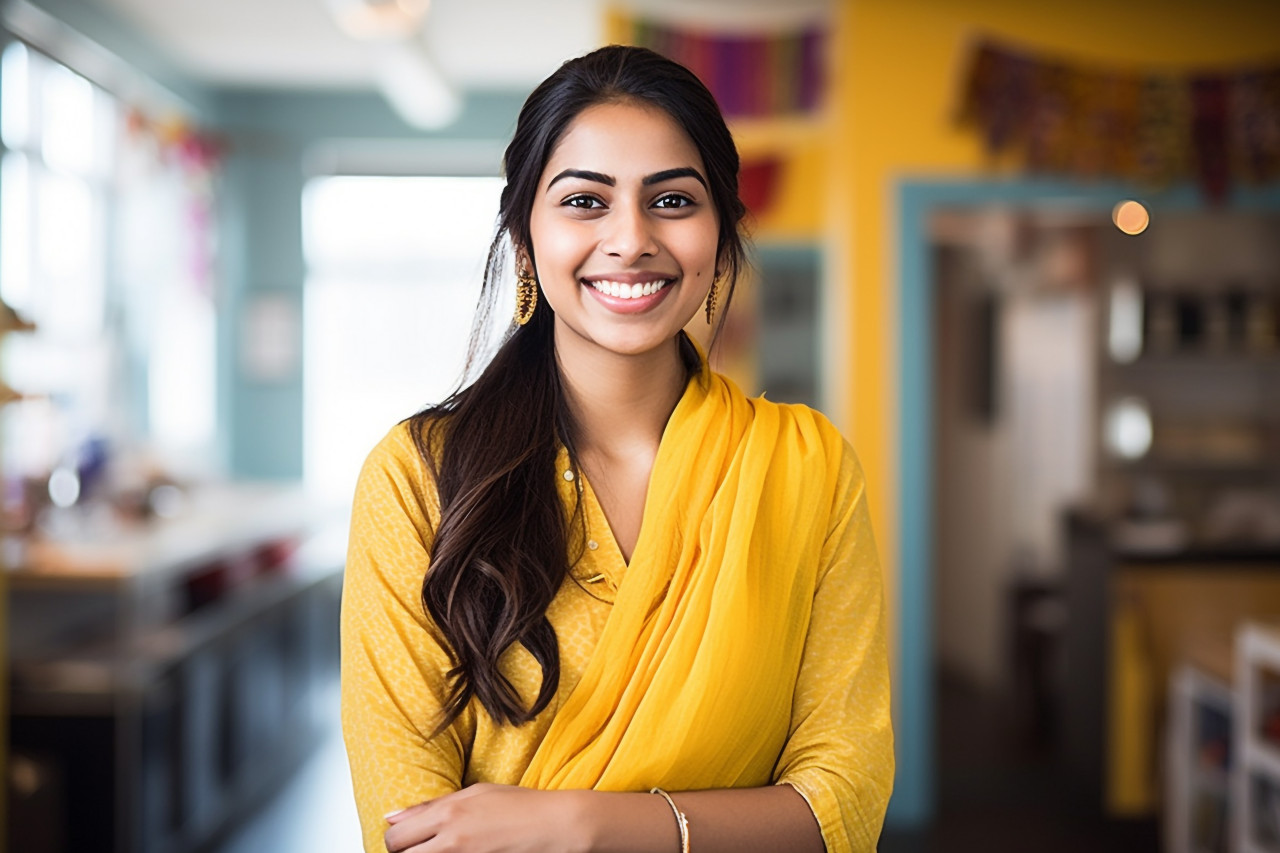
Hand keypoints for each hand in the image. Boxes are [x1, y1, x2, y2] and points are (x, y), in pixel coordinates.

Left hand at [384, 783, 589, 852]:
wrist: (553, 825)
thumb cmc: (518, 805)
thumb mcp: (474, 794)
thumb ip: (432, 806)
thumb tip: (392, 817)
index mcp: (448, 813)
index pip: (396, 838)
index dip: (395, 843)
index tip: (404, 842)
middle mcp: (451, 839)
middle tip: (421, 849)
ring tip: (439, 851)